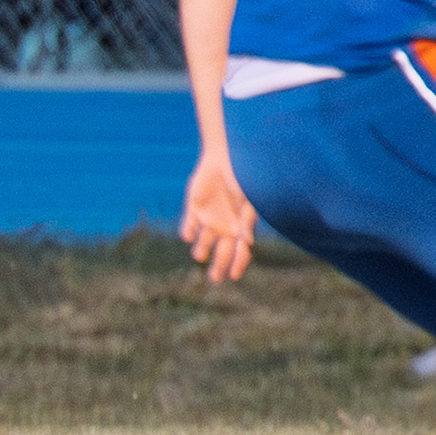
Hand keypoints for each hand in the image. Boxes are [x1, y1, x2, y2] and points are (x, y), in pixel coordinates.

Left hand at [182, 148, 257, 283]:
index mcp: (241, 227)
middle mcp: (225, 227)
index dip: (238, 264)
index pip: (241, 252)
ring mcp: (209, 219)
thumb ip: (247, 222)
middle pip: (221, 253)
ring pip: (203, 243)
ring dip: (201, 250)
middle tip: (214, 278)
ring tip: (199, 254)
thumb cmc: (242, 178)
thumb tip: (248, 243)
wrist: (224, 156)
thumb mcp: (248, 200)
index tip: (232, 276)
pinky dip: (187, 232)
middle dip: (218, 267)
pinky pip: (188, 226)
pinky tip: (188, 235)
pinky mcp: (194, 209)